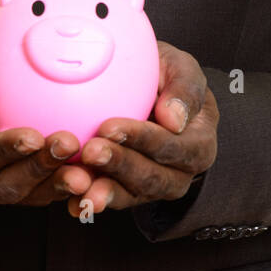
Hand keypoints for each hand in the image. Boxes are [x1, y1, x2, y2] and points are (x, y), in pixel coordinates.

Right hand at [0, 38, 94, 206]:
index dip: (2, 151)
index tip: (31, 136)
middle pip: (7, 184)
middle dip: (39, 168)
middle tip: (68, 143)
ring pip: (32, 194)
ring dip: (60, 181)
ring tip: (87, 166)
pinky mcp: (26, 187)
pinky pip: (49, 189)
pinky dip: (71, 182)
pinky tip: (95, 169)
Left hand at [65, 41, 218, 217]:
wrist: (153, 92)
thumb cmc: (169, 77)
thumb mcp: (182, 69)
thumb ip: (185, 89)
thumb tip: (173, 120)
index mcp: (199, 146)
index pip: (172, 146)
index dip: (141, 139)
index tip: (109, 126)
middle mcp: (179, 175)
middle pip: (151, 177)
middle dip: (118, 165)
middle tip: (89, 150)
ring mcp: (153, 188)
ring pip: (129, 194)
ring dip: (102, 188)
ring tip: (78, 180)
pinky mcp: (128, 193)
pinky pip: (110, 200)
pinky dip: (90, 201)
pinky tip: (72, 201)